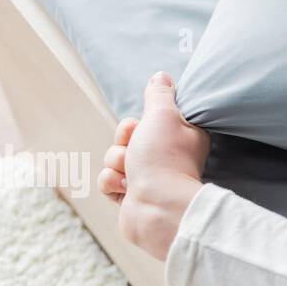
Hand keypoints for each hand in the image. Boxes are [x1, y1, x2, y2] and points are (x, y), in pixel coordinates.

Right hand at [99, 72, 210, 260]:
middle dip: (122, 145)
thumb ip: (159, 94)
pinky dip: (112, 184)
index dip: (135, 124)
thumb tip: (161, 76)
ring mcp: (148, 176)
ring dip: (117, 165)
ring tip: (133, 175)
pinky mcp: (132, 195)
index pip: (143, 120)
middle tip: (135, 153)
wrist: (157, 209)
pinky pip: (108, 181)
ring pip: (113, 159)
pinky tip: (126, 191)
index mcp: (179, 135)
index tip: (140, 127)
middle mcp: (165, 155)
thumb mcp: (163, 115)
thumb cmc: (164, 159)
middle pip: (124, 139)